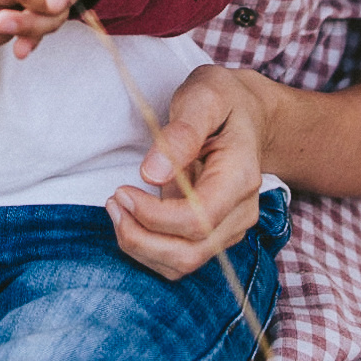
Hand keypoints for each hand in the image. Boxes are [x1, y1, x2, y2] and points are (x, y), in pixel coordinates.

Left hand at [107, 65, 269, 280]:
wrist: (248, 113)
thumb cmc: (223, 100)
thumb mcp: (204, 97)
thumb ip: (181, 132)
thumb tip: (152, 173)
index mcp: (240, 177)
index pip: (197, 220)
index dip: (153, 216)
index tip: (122, 191)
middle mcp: (242, 211)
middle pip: (190, 253)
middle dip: (140, 238)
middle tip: (112, 202)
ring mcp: (231, 226)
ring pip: (183, 263)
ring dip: (141, 246)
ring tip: (117, 208)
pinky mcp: (216, 233)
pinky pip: (180, 258)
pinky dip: (149, 247)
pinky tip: (132, 219)